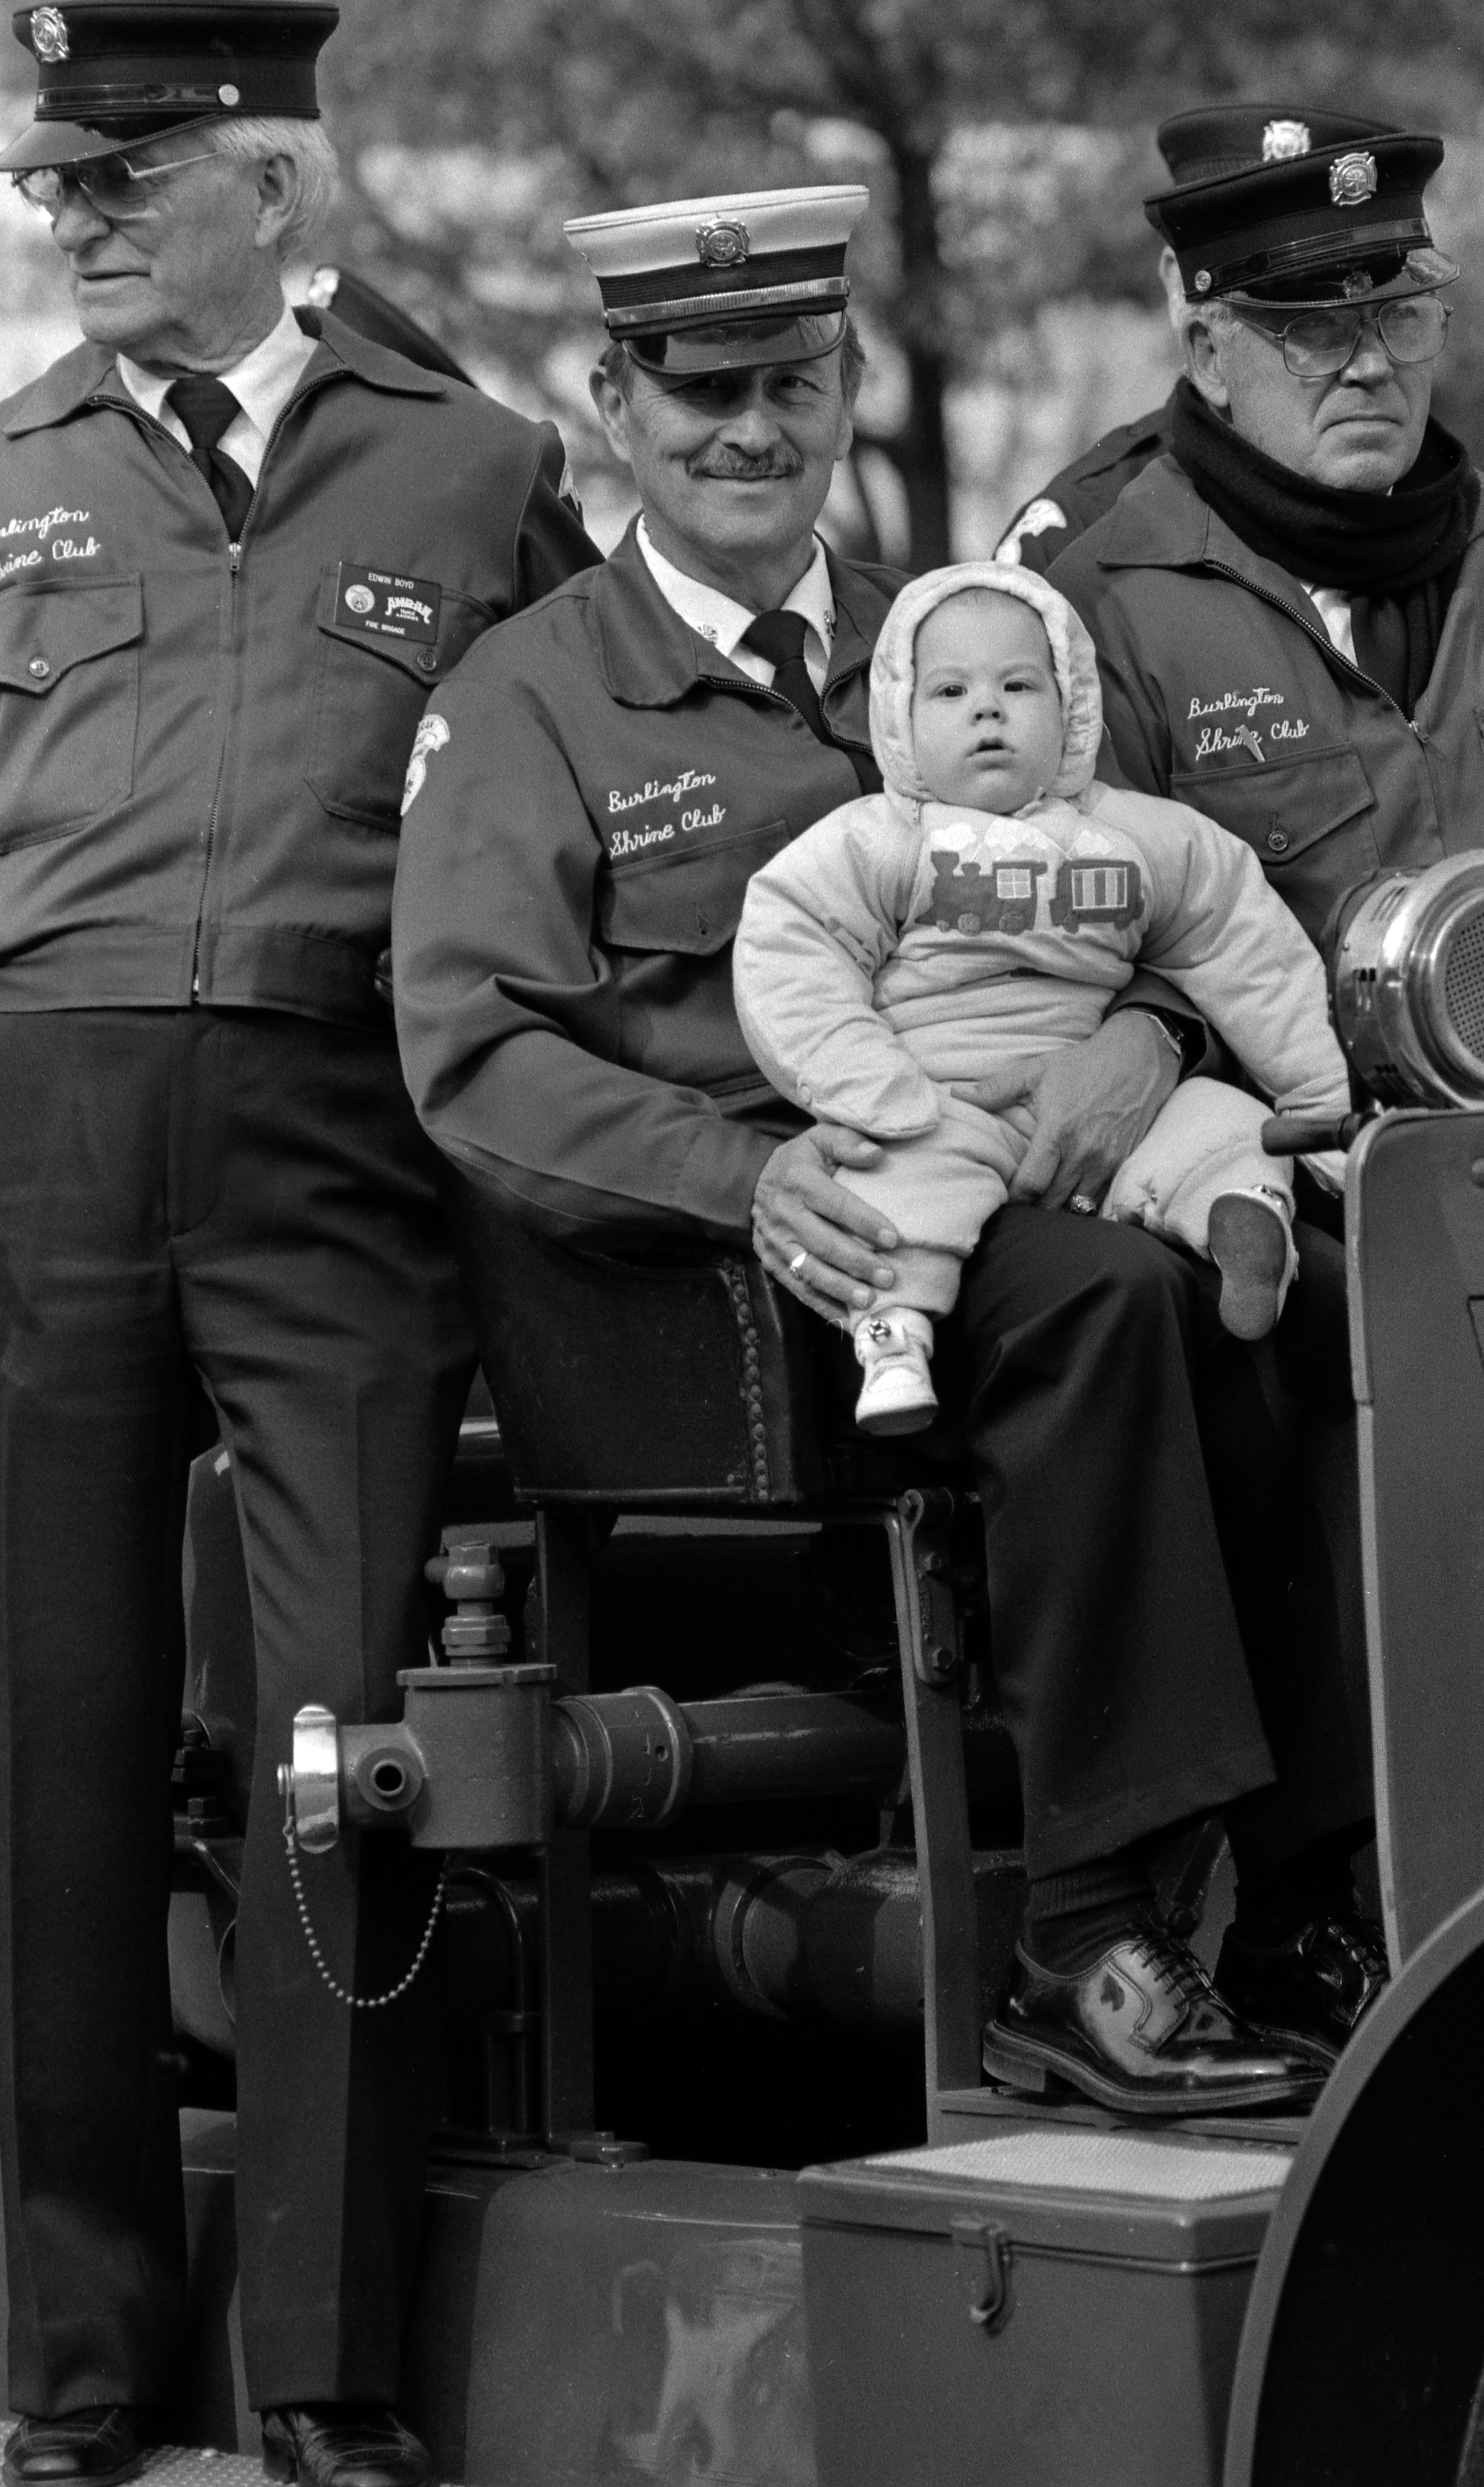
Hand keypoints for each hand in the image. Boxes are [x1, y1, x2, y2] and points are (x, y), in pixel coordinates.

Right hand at [753, 1125, 898, 1322]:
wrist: (751, 1180)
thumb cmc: (800, 1160)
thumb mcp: (819, 1138)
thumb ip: (848, 1143)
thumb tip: (877, 1155)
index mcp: (798, 1180)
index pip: (835, 1204)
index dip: (864, 1223)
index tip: (894, 1240)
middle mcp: (783, 1213)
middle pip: (823, 1243)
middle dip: (857, 1263)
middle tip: (888, 1278)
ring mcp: (774, 1241)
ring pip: (808, 1269)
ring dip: (840, 1288)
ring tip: (869, 1301)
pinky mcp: (770, 1261)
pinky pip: (796, 1286)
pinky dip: (821, 1304)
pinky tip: (845, 1316)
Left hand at [951, 1013, 1178, 1210]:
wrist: (1139, 1057)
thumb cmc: (1083, 1064)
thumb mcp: (1036, 1070)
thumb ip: (995, 1088)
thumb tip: (955, 1094)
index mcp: (1057, 1133)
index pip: (1030, 1186)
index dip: (1013, 1199)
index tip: (1002, 1199)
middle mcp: (1084, 1154)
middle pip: (1053, 1204)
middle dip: (1034, 1210)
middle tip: (1019, 1209)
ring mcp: (1107, 1162)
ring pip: (1078, 1208)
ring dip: (1059, 1211)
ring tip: (1043, 1206)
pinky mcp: (1124, 1165)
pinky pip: (1102, 1200)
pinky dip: (1084, 1205)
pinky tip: (1070, 1198)